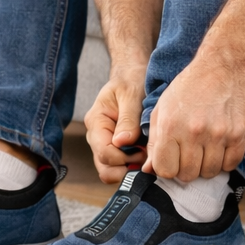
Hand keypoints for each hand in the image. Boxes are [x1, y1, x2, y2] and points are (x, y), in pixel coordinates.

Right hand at [84, 62, 147, 183]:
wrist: (132, 74)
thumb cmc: (131, 80)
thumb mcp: (131, 94)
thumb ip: (128, 119)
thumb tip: (123, 143)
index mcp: (96, 121)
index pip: (104, 153)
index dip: (125, 158)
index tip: (144, 151)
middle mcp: (96, 136)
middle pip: (105, 167)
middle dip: (127, 168)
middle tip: (147, 157)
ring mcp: (104, 142)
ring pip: (111, 170)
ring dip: (130, 168)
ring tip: (147, 154)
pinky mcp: (115, 146)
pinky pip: (120, 164)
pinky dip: (132, 164)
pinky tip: (146, 153)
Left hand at [143, 61, 244, 181]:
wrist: (222, 68)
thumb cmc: (189, 88)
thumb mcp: (162, 109)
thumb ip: (154, 142)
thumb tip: (149, 170)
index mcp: (171, 126)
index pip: (165, 171)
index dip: (168, 167)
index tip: (173, 159)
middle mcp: (194, 132)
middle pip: (188, 175)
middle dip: (187, 167)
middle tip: (191, 152)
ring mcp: (218, 134)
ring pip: (210, 172)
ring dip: (207, 164)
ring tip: (206, 146)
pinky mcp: (238, 134)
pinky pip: (231, 164)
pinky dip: (226, 160)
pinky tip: (221, 145)